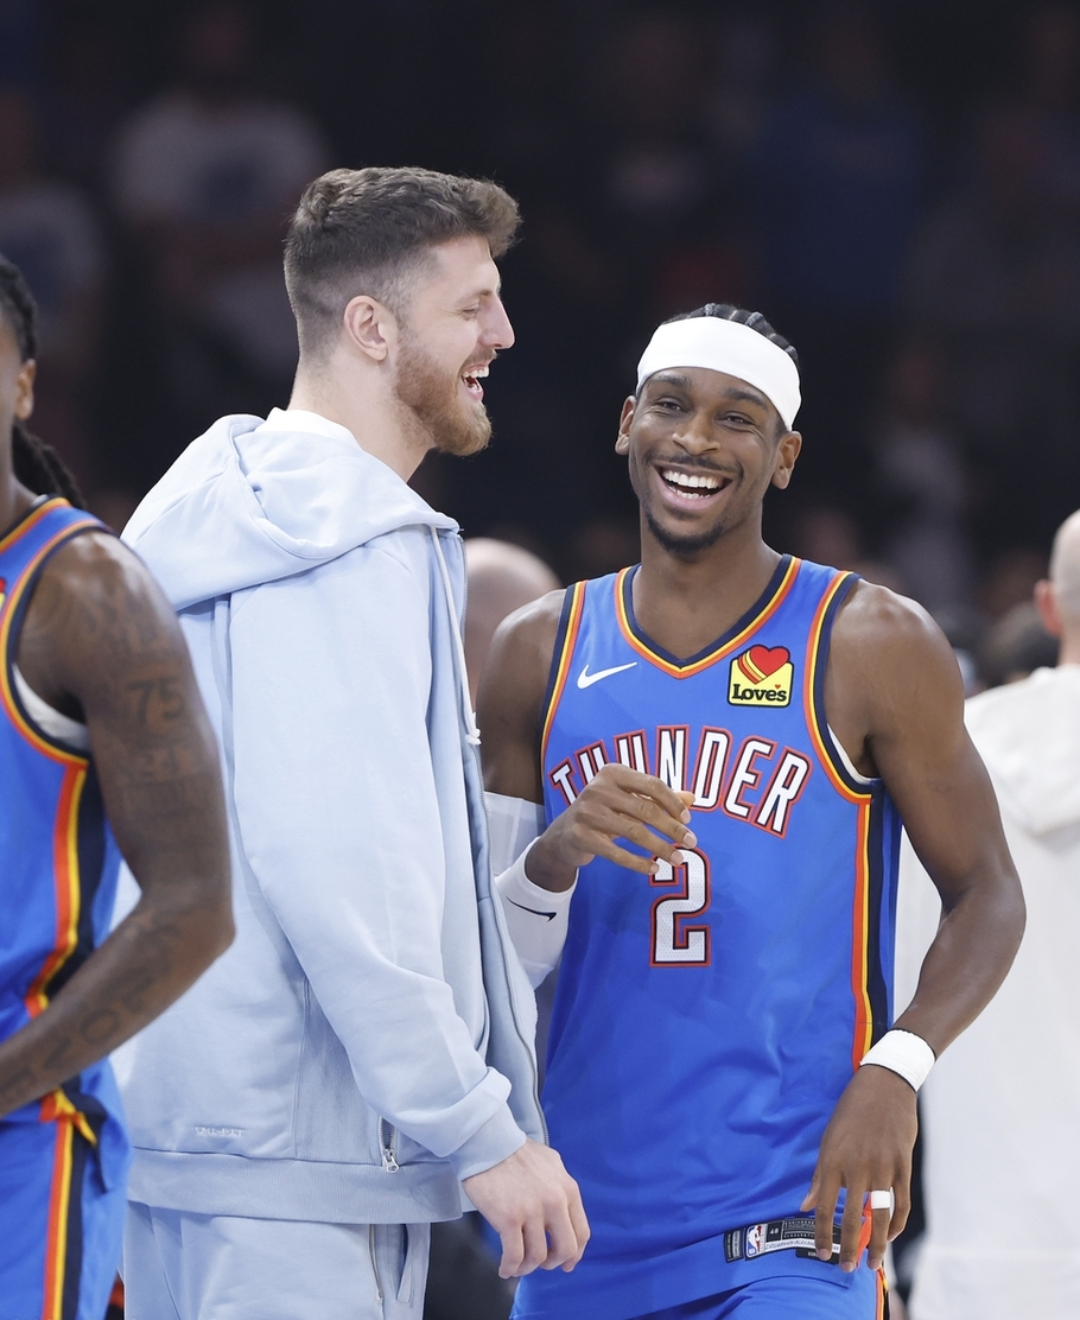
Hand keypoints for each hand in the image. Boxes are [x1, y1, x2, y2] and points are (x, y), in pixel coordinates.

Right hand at [462, 1139, 589, 1277]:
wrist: (488, 1141)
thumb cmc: (517, 1152)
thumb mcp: (552, 1164)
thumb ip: (562, 1188)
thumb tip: (565, 1215)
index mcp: (568, 1189)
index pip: (582, 1233)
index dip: (575, 1254)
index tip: (566, 1263)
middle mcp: (555, 1202)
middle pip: (565, 1249)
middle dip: (553, 1262)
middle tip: (542, 1264)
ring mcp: (532, 1211)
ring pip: (538, 1257)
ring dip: (527, 1267)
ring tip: (518, 1265)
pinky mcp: (508, 1218)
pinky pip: (514, 1256)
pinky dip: (510, 1267)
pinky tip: (504, 1268)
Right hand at [526, 764, 696, 891]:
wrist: (564, 834)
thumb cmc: (604, 811)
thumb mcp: (628, 799)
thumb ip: (657, 797)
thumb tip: (692, 798)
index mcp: (613, 772)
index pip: (652, 784)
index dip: (673, 803)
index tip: (688, 821)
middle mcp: (598, 788)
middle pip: (645, 810)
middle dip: (672, 829)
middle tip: (691, 843)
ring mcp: (587, 812)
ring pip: (634, 832)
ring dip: (660, 848)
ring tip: (678, 859)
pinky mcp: (581, 836)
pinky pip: (617, 852)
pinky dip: (638, 862)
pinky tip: (653, 868)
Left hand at [800, 1065, 916, 1272]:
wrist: (884, 1085)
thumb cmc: (850, 1111)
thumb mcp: (828, 1138)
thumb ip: (818, 1176)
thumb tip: (806, 1205)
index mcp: (833, 1160)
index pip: (825, 1207)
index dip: (823, 1234)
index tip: (822, 1254)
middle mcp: (857, 1167)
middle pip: (852, 1218)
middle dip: (848, 1247)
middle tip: (845, 1269)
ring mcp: (883, 1168)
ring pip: (880, 1217)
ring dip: (877, 1244)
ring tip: (873, 1263)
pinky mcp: (903, 1166)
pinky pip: (901, 1203)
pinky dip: (897, 1223)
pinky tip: (891, 1235)